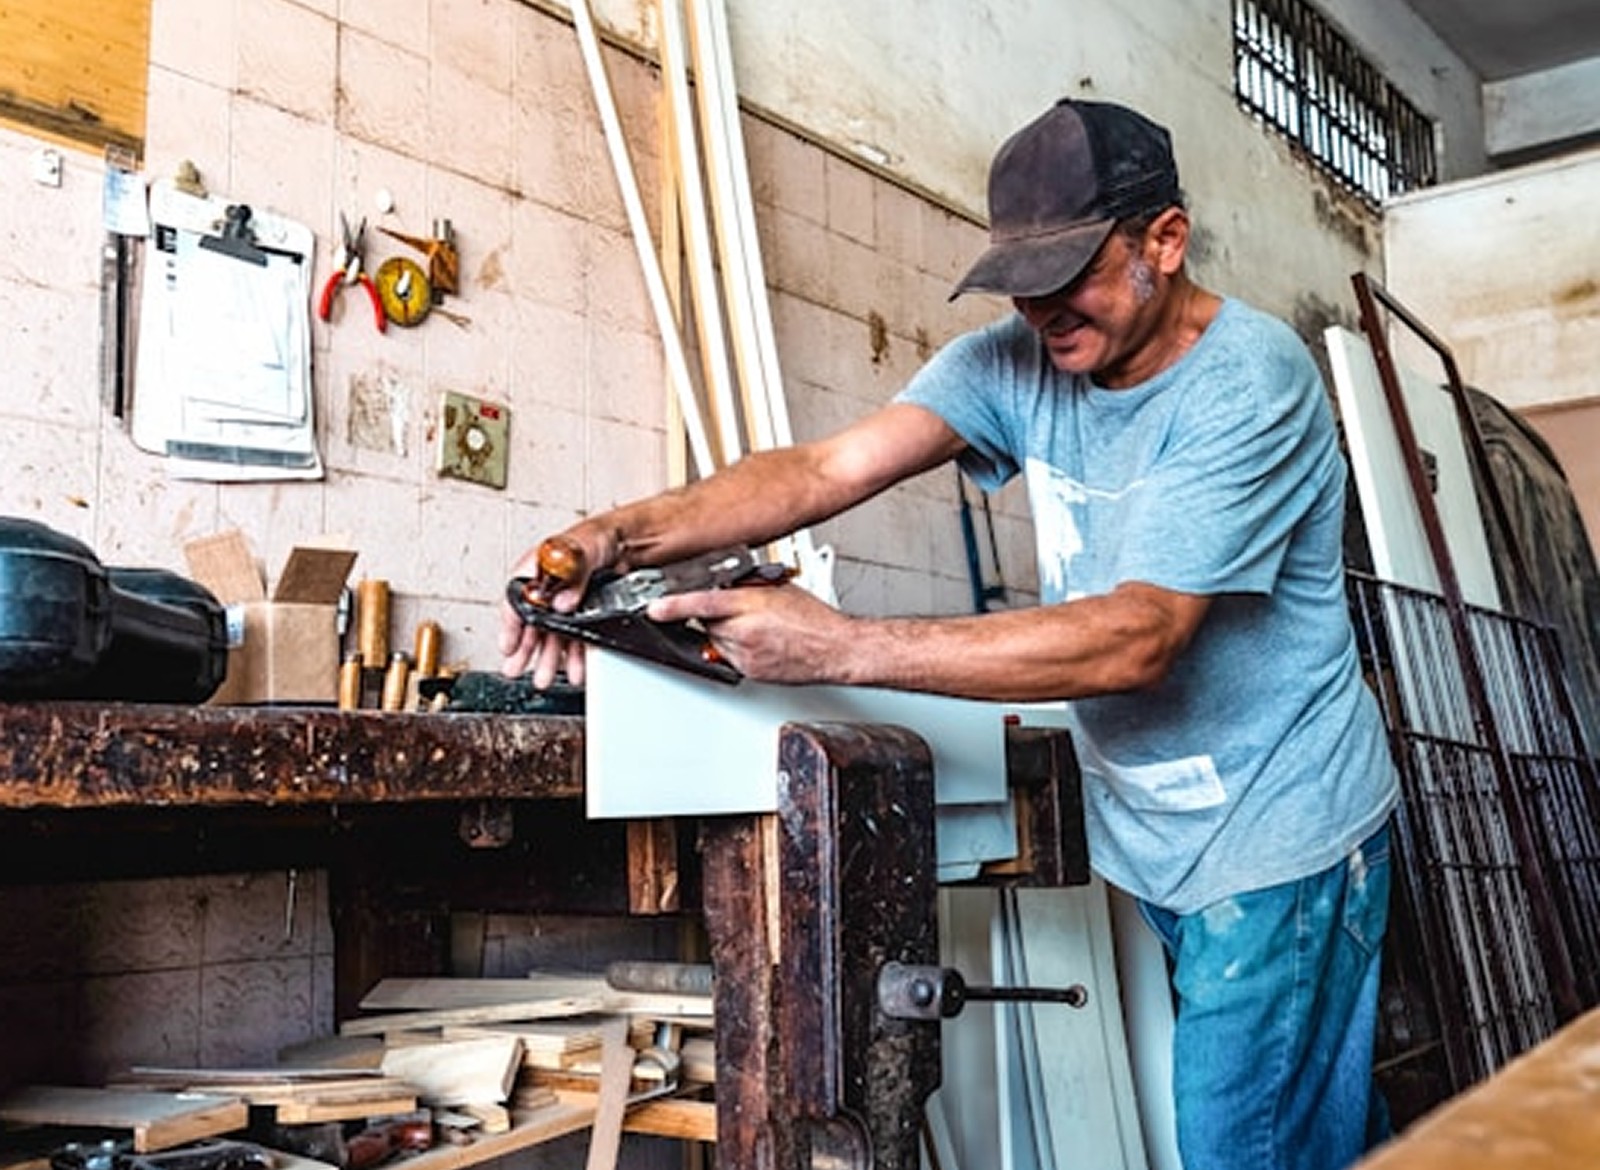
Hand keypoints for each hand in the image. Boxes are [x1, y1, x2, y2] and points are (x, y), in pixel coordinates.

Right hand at [499, 531, 601, 687]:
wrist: (628, 541)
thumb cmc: (599, 536)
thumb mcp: (582, 549)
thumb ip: (572, 575)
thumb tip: (562, 601)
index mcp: (538, 568)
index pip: (516, 599)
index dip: (511, 624)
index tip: (508, 646)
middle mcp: (547, 587)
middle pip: (531, 623)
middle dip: (525, 650)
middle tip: (516, 670)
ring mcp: (564, 602)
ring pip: (552, 635)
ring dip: (548, 658)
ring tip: (543, 677)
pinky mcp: (582, 612)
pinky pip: (575, 637)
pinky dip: (574, 654)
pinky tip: (574, 668)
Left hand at [646, 582, 853, 684]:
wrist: (835, 650)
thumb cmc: (815, 620)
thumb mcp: (778, 589)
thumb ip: (746, 587)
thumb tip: (724, 585)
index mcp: (750, 606)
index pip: (702, 603)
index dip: (673, 606)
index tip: (654, 609)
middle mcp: (743, 632)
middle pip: (706, 622)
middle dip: (715, 615)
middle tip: (740, 611)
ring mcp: (745, 656)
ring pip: (715, 640)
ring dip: (726, 633)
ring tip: (756, 628)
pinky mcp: (748, 673)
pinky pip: (728, 657)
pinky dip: (736, 649)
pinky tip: (760, 643)